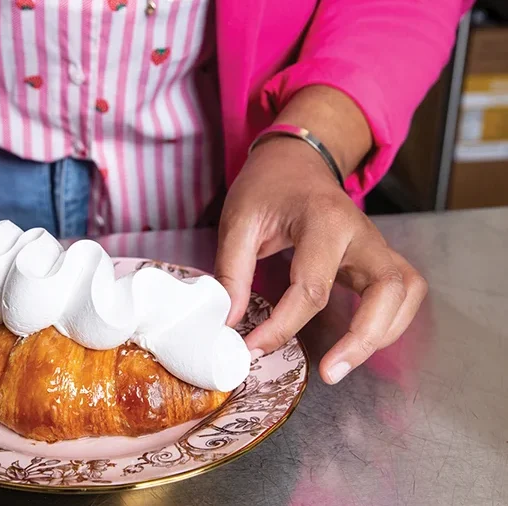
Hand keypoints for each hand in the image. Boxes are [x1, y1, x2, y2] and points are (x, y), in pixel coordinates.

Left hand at [214, 137, 426, 383]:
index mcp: (323, 220)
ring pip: (405, 293)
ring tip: (343, 364)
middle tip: (328, 372)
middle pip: (386, 290)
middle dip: (362, 338)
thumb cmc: (267, 187)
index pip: (311, 287)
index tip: (253, 349)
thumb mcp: (238, 220)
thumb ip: (233, 271)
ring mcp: (375, 244)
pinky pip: (402, 292)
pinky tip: (360, 343)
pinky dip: (391, 322)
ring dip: (384, 333)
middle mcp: (361, 233)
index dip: (282, 326)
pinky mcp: (378, 257)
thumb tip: (230, 322)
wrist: (295, 159)